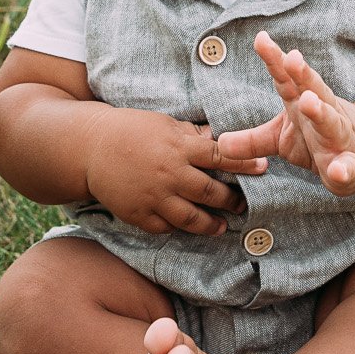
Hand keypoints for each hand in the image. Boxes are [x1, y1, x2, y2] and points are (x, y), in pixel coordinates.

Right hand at [84, 106, 267, 235]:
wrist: (90, 146)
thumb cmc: (131, 129)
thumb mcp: (164, 124)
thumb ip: (192, 134)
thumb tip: (219, 138)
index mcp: (178, 147)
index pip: (220, 156)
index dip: (245, 163)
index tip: (264, 168)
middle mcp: (169, 174)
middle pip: (210, 192)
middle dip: (232, 200)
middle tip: (244, 205)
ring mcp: (154, 197)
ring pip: (191, 218)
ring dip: (211, 224)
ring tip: (222, 226)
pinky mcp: (139, 214)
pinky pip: (165, 228)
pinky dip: (178, 229)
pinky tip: (188, 227)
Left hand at [215, 31, 354, 196]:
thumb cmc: (315, 139)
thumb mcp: (280, 138)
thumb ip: (252, 140)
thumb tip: (220, 143)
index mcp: (302, 101)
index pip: (286, 78)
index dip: (274, 60)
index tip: (261, 39)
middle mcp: (324, 112)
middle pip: (313, 89)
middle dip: (303, 74)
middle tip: (292, 58)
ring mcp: (339, 136)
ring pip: (331, 122)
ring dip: (321, 111)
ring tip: (309, 102)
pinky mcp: (350, 164)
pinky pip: (348, 166)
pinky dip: (344, 168)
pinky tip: (339, 171)